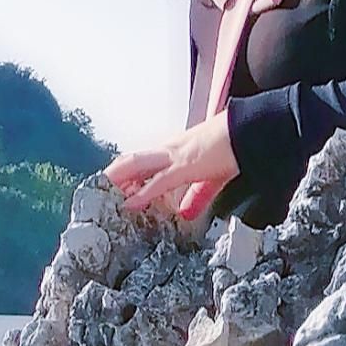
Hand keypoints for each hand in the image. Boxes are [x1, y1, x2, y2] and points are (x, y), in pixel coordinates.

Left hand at [103, 109, 240, 223]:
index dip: (124, 173)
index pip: (142, 160)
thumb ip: (198, 196)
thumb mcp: (212, 177)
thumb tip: (185, 213)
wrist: (248, 132)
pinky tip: (130, 204)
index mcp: (174, 151)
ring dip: (117, 181)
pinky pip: (159, 181)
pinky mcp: (186, 165)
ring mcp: (175, 156)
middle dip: (112, 175)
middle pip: (131, 161)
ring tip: (101, 196)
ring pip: (136, 166)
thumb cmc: (233, 148)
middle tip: (96, 192)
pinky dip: (143, 194)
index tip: (110, 188)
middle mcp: (169, 150)